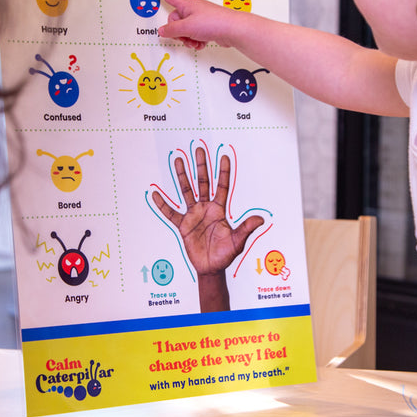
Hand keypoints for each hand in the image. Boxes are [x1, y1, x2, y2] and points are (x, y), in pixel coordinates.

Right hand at [146, 0, 240, 49]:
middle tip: (185, 36)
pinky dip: (196, 41)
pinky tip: (202, 43)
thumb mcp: (187, 27)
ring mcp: (201, 19)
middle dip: (178, 32)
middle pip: (175, 20)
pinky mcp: (207, 28)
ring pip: (185, 30)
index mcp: (186, 5)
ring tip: (195, 41)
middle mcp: (193, 10)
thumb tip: (162, 31)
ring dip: (188, 39)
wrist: (234, 30)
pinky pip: (195, 35)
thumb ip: (172, 30)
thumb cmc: (213, 23)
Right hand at [151, 147, 263, 311]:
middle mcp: (206, 208)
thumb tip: (260, 219)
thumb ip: (246, 228)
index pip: (222, 186)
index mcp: (219, 210)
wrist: (211, 267)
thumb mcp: (238, 241)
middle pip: (203, 182)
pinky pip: (170, 213)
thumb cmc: (225, 254)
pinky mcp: (183, 225)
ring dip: (182, 176)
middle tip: (199, 149)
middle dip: (201, 166)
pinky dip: (163, 204)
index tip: (223, 156)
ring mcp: (193, 215)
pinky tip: (156, 194)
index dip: (223, 172)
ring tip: (178, 160)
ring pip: (186, 191)